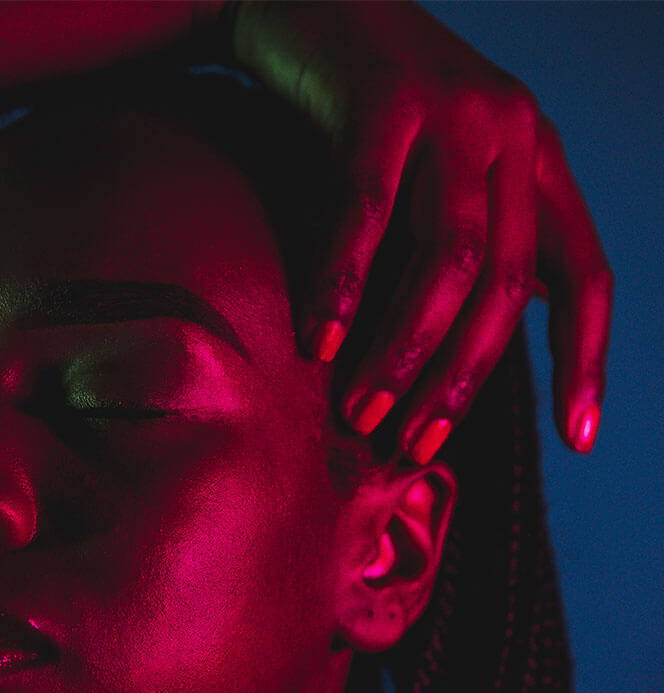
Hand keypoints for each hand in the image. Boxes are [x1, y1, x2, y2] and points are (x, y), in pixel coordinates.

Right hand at [228, 0, 612, 460]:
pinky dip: (343, 287)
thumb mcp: (440, 174)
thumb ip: (468, 240)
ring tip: (361, 414)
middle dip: (460, 379)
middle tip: (412, 445)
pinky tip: (318, 344)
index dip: (587, 361)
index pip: (584, 275)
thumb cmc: (367, 113)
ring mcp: (452, 114)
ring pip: (443, 261)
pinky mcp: (383, 103)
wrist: (309, 4)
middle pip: (506, 287)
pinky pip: (366, 215)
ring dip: (401, 350)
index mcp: (538, 161)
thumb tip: (472, 337)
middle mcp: (512, 135)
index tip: (579, 439)